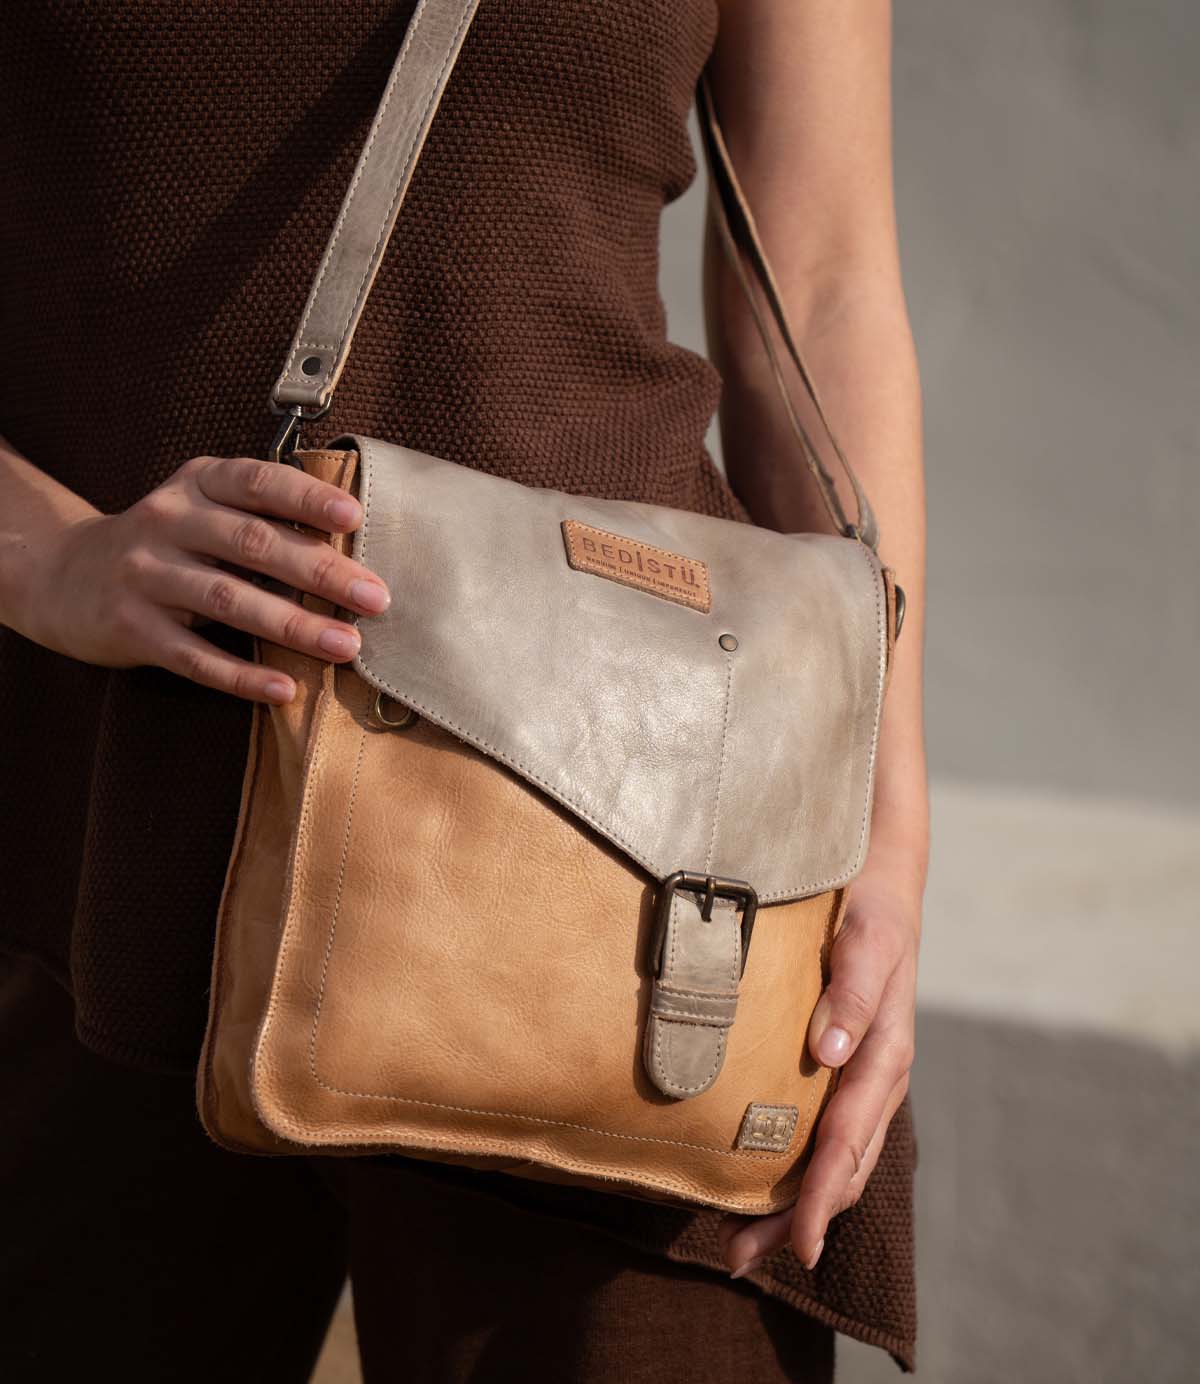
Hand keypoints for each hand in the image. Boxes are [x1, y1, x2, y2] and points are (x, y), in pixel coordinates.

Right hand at [26, 454, 388, 703]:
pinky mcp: (130, 628)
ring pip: (228, 601)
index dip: (307, 498)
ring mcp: (144, 574)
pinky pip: (193, 656)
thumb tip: (352, 551)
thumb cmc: (164, 544)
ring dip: (293, 626)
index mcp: (196, 484)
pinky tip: (283, 690)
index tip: (355, 518)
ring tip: (346, 646)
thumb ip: (260, 516)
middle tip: (375, 599)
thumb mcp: (200, 508)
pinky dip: (241, 676)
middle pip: (252, 544)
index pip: (257, 482)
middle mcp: (167, 521)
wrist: (59, 575)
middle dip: (321, 573)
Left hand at [719, 841, 921, 1276]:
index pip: (849, 1141)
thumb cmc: (873, 911)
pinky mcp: (840, 1066)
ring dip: (789, 1204)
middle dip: (796, 1219)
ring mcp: (858, 1076)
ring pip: (832, 1158)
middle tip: (739, 1258)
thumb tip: (827, 1051)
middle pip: (840, 1167)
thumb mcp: (868, 940)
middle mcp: (875, 1077)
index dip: (824, 1195)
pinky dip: (793, 1166)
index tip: (800, 1243)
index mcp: (886, 1056)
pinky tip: (753, 1180)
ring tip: (737, 1242)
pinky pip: (822, 1130)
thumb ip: (853, 993)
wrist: (883, 881)